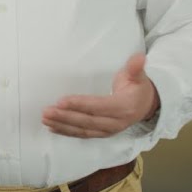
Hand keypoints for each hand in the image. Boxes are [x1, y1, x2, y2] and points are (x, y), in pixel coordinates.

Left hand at [42, 53, 159, 137]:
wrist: (146, 106)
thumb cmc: (138, 88)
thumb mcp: (139, 77)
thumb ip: (135, 68)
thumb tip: (139, 57)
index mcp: (124, 107)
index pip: (98, 106)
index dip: (80, 104)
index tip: (62, 101)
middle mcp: (116, 123)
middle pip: (87, 121)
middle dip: (65, 117)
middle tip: (47, 111)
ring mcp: (108, 130)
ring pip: (82, 130)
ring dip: (62, 125)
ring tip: (45, 119)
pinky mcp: (101, 133)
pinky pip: (82, 134)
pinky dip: (67, 132)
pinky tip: (52, 127)